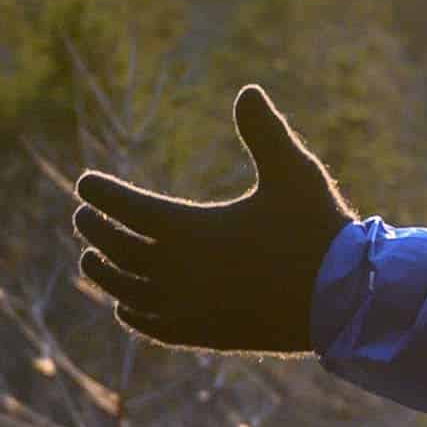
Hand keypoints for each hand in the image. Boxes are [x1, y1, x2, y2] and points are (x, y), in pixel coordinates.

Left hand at [72, 86, 355, 352]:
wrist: (344, 301)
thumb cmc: (317, 231)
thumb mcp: (293, 173)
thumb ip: (264, 132)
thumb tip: (247, 90)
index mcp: (190, 230)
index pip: (128, 208)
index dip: (103, 194)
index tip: (85, 183)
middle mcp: (178, 272)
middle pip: (118, 249)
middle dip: (96, 229)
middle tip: (83, 215)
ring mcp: (187, 308)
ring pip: (126, 290)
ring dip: (103, 272)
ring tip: (90, 258)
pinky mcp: (202, 335)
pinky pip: (151, 325)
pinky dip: (131, 312)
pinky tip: (125, 304)